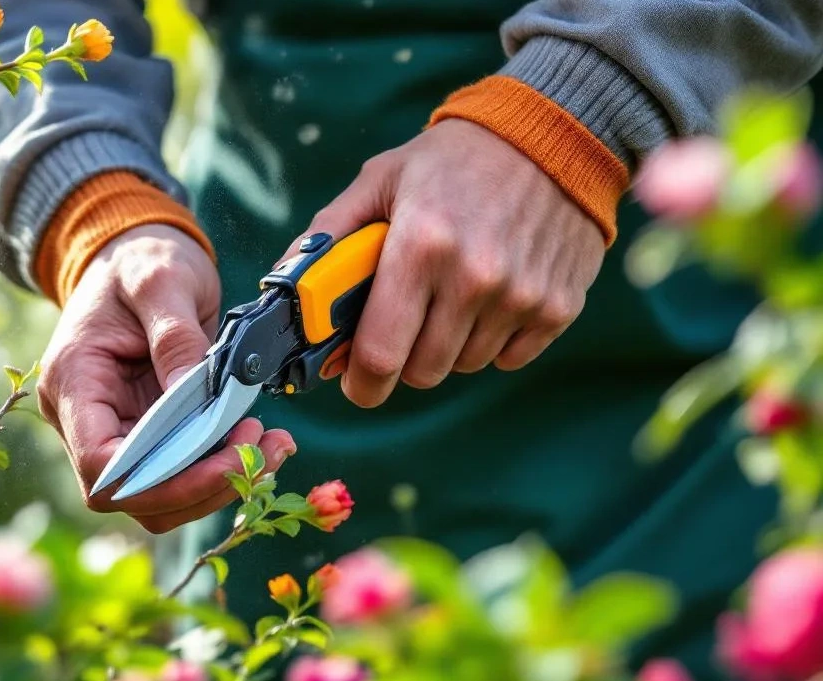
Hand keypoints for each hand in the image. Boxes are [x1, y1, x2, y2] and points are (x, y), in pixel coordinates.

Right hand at [37, 224, 296, 532]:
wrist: (137, 252)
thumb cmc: (139, 259)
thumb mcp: (159, 279)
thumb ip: (174, 336)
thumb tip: (193, 396)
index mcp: (72, 382)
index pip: (101, 465)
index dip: (161, 481)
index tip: (223, 459)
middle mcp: (85, 419)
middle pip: (134, 494)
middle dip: (201, 487)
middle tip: (263, 451)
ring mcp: (117, 429)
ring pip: (159, 498)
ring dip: (218, 486)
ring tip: (272, 446)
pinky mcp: (149, 432)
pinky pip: (181, 473)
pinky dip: (223, 468)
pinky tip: (262, 441)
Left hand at [285, 119, 605, 407]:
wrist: (552, 136)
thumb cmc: (452, 161)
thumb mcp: (379, 181)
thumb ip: (329, 236)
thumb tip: (283, 285)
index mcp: (421, 246)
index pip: (381, 352)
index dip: (361, 382)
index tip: (354, 383)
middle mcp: (474, 276)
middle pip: (422, 370)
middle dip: (403, 358)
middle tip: (404, 323)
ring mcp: (521, 295)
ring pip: (464, 365)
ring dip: (448, 345)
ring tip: (450, 296)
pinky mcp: (558, 306)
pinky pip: (509, 357)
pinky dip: (493, 340)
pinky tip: (490, 296)